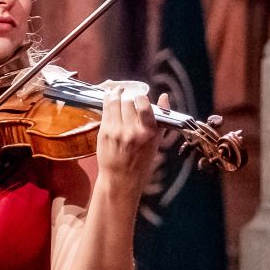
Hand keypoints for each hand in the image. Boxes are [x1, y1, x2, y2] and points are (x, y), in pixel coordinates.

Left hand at [95, 80, 161, 195]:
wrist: (121, 177)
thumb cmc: (141, 160)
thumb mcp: (156, 141)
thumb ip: (162, 118)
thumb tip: (164, 96)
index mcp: (148, 133)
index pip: (144, 107)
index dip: (141, 97)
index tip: (141, 96)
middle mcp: (132, 131)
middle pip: (128, 102)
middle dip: (129, 96)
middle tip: (129, 95)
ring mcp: (116, 131)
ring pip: (115, 102)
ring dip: (116, 94)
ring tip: (118, 91)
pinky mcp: (104, 132)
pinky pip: (105, 110)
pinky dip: (108, 101)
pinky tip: (110, 99)